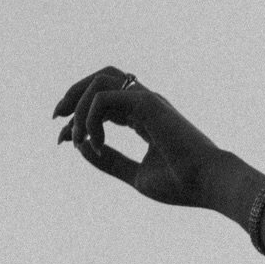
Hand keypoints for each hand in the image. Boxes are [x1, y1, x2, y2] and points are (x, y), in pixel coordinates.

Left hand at [53, 67, 229, 208]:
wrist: (207, 183)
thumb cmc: (180, 184)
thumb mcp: (135, 175)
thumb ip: (110, 161)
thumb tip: (79, 148)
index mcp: (144, 118)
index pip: (103, 103)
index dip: (78, 119)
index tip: (64, 142)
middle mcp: (145, 103)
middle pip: (99, 79)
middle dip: (72, 94)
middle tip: (57, 119)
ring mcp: (146, 99)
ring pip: (98, 81)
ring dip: (78, 104)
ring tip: (75, 136)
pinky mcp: (146, 102)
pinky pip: (102, 97)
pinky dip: (90, 118)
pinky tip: (96, 143)